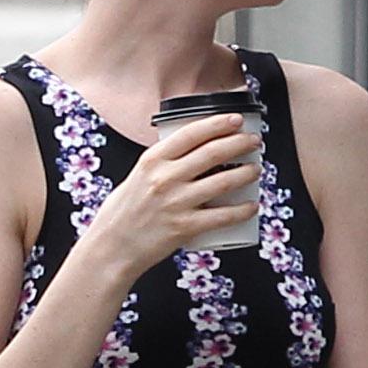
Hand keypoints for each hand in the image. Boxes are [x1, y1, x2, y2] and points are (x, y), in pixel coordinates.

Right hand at [81, 115, 262, 282]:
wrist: (111, 248)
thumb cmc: (123, 213)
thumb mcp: (137, 176)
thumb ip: (162, 163)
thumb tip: (194, 150)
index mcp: (152, 161)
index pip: (191, 133)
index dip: (218, 123)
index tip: (236, 119)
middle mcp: (164, 178)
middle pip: (212, 153)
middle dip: (240, 143)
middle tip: (254, 142)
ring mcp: (176, 203)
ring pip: (223, 182)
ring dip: (246, 173)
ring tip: (255, 169)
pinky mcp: (184, 227)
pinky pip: (222, 216)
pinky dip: (242, 211)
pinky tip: (252, 206)